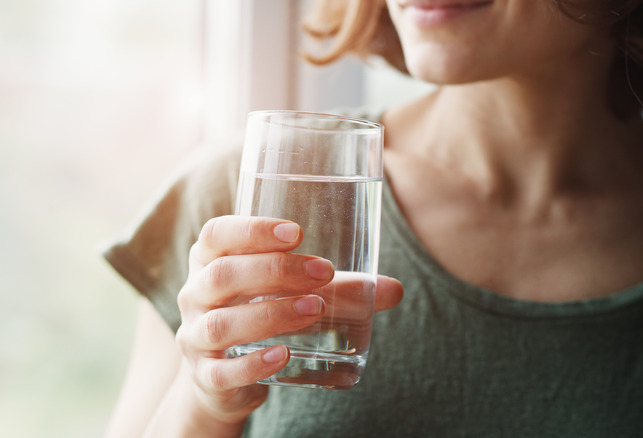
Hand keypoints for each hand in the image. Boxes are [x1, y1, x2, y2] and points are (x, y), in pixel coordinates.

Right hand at [173, 215, 402, 427]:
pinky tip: (284, 355)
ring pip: (222, 323)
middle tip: (322, 272)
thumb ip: (339, 289)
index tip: (297, 232)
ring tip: (314, 309)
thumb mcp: (292, 294)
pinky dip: (253, 364)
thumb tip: (393, 289)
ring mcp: (196, 338)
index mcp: (210, 262)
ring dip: (270, 314)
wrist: (224, 377)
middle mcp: (195, 295)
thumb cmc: (261, 315)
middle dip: (274, 270)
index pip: (217, 234)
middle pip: (222, 275)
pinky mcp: (206, 376)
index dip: (251, 230)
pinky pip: (222, 371)